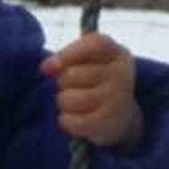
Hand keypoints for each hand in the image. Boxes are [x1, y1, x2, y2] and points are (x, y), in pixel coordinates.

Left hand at [40, 32, 142, 148]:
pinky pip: (70, 121)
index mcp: (117, 54)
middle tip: (74, 87)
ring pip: (68, 99)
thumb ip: (66, 58)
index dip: (67, 54)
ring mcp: (117, 99)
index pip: (95, 44)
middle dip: (62, 82)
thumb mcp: (88, 62)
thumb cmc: (97, 81)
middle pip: (71, 75)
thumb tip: (46, 67)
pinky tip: (74, 118)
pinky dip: (66, 121)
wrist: (120, 114)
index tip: (47, 67)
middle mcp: (122, 74)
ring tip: (75, 103)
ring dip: (63, 103)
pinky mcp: (108, 123)